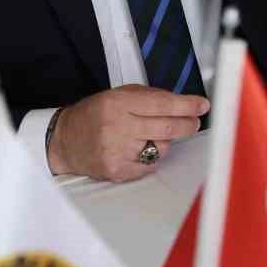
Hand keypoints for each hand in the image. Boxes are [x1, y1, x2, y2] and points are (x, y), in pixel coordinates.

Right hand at [48, 85, 208, 180]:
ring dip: (164, 141)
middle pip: (167, 128)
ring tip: (148, 135)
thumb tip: (184, 104)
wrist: (64, 140)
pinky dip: (150, 158)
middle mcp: (117, 127)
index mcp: (118, 103)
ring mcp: (116, 151)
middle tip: (193, 123)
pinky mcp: (116, 171)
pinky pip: (149, 165)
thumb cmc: (96, 114)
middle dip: (187, 125)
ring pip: (161, 148)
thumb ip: (150, 98)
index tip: (203, 106)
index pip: (163, 104)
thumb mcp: (119, 95)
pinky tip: (137, 150)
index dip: (187, 105)